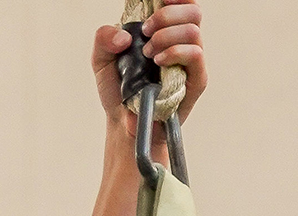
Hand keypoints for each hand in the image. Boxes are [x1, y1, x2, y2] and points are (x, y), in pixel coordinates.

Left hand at [91, 0, 207, 125]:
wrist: (123, 122)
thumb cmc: (118, 89)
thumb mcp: (101, 60)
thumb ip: (103, 39)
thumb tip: (123, 36)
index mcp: (164, 31)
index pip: (183, 4)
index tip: (160, 0)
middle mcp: (181, 42)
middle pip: (193, 12)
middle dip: (167, 15)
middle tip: (146, 31)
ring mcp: (190, 60)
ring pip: (193, 31)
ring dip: (166, 37)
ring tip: (148, 54)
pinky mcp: (196, 79)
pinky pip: (195, 54)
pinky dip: (175, 52)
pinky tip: (158, 61)